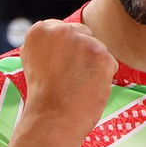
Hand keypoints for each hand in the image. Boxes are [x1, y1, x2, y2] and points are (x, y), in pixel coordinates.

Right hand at [17, 20, 117, 136]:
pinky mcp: (101, 54)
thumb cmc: (44, 95)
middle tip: (70, 77)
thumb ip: (49, 42)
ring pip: (98, 49)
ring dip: (93, 66)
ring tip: (77, 84)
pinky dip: (104, 76)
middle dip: (82, 54)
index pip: (65, 30)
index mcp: (40, 29)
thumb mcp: (35, 59)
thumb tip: (66, 33)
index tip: (59, 68)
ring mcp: (82, 40)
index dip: (66, 52)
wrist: (52, 117)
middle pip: (85, 35)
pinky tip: (89, 86)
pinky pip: (111, 62)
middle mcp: (61, 29)